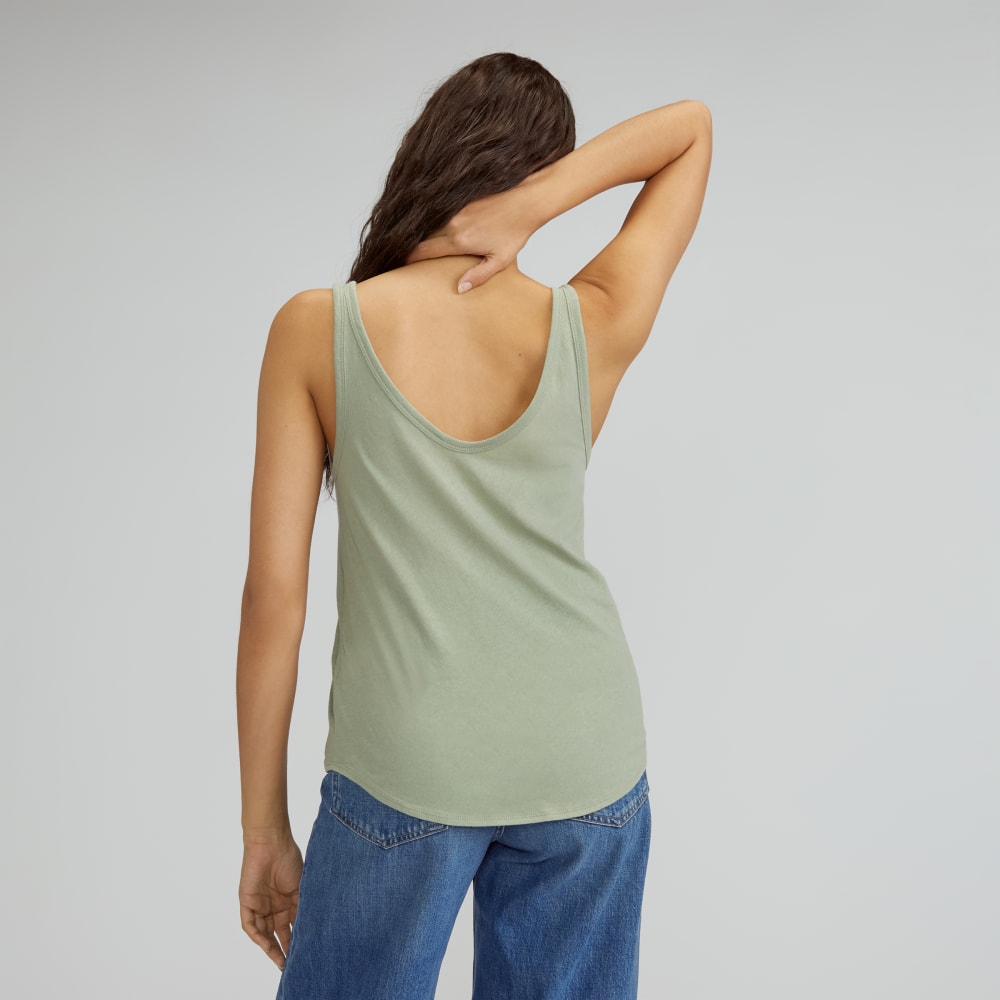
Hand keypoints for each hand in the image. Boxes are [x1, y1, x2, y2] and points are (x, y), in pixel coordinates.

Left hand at [239, 836, 303, 970]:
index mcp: (287, 901)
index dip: (296, 940)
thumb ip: (303, 907)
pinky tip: (266, 945)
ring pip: (263, 933)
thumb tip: (312, 928)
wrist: (272, 843)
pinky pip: (250, 925)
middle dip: (283, 950)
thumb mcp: (301, 887)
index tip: (304, 954)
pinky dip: (257, 936)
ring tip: (281, 961)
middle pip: (277, 934)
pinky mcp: (247, 903)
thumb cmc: (289, 860)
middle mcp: (273, 906)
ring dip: (270, 948)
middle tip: (291, 965)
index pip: (291, 926)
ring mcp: (259, 905)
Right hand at [406, 181, 541, 292]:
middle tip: (400, 253)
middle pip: (420, 235)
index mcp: (460, 241)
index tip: (400, 264)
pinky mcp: (459, 195)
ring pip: (428, 220)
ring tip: (408, 237)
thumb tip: (458, 289)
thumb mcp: (501, 260)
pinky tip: (427, 220)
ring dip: (419, 229)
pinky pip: (438, 207)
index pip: (423, 251)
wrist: (527, 199)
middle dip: (409, 244)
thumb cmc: (516, 232)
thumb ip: (478, 276)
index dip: (408, 259)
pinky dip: (431, 215)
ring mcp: (455, 207)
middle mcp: (452, 223)